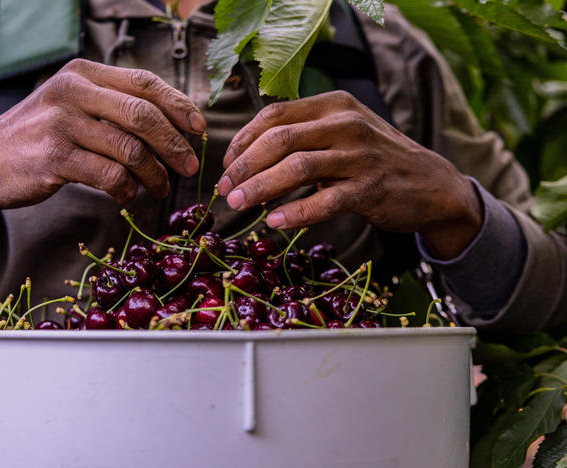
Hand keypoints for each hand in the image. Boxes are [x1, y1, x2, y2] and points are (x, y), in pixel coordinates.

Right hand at [0, 59, 205, 207]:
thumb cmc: (40, 137)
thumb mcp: (74, 107)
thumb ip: (114, 107)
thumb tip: (173, 125)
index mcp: (83, 73)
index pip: (144, 83)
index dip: (178, 106)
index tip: (198, 128)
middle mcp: (73, 91)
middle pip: (143, 115)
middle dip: (174, 144)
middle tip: (188, 166)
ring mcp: (62, 124)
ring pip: (130, 149)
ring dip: (154, 174)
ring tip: (160, 188)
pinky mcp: (54, 158)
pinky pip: (110, 175)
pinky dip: (126, 190)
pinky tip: (127, 195)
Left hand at [217, 91, 481, 258]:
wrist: (430, 183)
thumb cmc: (374, 159)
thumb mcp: (341, 133)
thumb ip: (303, 136)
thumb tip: (246, 157)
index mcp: (333, 106)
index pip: (275, 116)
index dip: (243, 140)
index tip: (226, 165)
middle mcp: (346, 124)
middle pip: (280, 139)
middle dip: (244, 166)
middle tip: (224, 189)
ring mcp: (360, 155)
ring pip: (298, 167)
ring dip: (260, 187)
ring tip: (237, 204)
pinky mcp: (371, 188)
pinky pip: (325, 201)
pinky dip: (296, 212)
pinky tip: (274, 221)